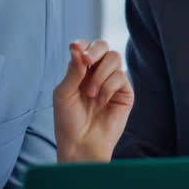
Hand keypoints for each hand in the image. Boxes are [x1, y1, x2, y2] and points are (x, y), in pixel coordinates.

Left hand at [52, 40, 134, 162]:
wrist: (80, 143)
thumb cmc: (68, 120)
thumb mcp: (64, 93)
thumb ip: (73, 70)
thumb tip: (77, 48)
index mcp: (81, 70)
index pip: (85, 46)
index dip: (83, 45)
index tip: (76, 50)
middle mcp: (97, 72)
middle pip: (103, 45)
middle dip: (95, 51)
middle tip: (87, 62)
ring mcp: (112, 81)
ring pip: (114, 58)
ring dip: (100, 74)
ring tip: (90, 94)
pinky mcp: (124, 93)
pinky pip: (121, 76)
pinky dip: (108, 87)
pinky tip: (101, 102)